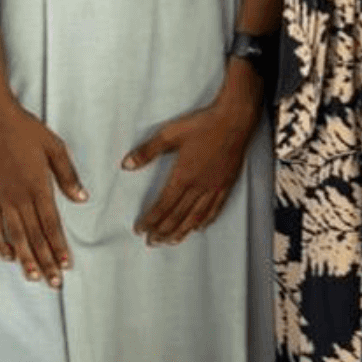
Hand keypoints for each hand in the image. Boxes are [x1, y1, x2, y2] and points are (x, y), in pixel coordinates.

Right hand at [0, 98, 86, 286]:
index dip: (59, 246)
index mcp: (38, 187)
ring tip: (33, 278)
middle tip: (54, 282)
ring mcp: (2, 198)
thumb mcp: (55, 148)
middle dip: (45, 261)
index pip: (51, 224)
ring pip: (15, 236)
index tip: (67, 265)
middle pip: (34, 236)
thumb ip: (67, 175)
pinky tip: (7, 257)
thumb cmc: (28, 131)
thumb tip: (82, 198)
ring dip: (25, 258)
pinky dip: (0, 243)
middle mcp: (19, 197)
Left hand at [125, 67, 262, 245]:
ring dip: (181, 232)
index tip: (140, 229)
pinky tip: (199, 228)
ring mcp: (214, 187)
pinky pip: (215, 209)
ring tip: (171, 242)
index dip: (150, 220)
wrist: (235, 119)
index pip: (163, 206)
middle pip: (178, 216)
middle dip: (163, 231)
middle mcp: (199, 186)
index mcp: (183, 176)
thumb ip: (147, 151)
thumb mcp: (170, 133)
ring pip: (196, 217)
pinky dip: (206, 221)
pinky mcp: (227, 184)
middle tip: (151, 242)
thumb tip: (126, 164)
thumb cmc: (202, 124)